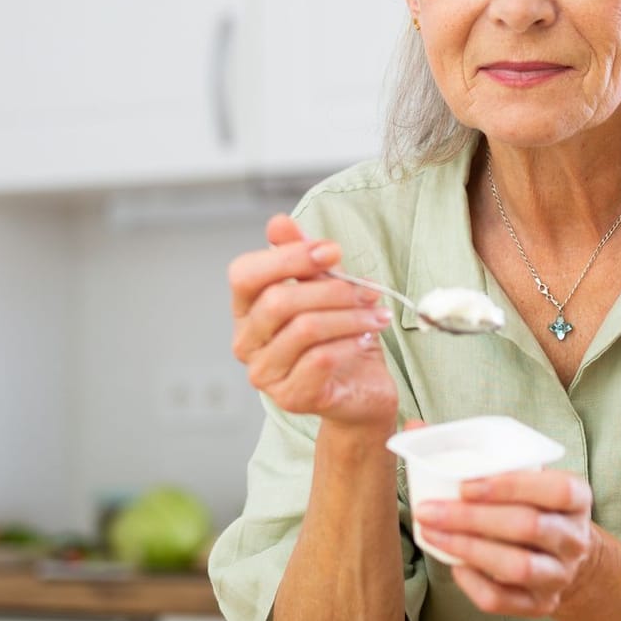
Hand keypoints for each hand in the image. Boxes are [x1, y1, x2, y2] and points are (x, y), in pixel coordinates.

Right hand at [229, 214, 397, 428]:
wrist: (361, 388)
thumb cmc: (339, 336)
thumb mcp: (325, 287)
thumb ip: (302, 256)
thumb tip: (278, 223)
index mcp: (246, 310)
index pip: (244, 274)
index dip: (288, 257)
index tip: (332, 252)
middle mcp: (246, 342)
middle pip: (278, 301)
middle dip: (331, 290)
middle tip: (368, 291)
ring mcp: (264, 373)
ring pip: (304, 329)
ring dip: (349, 316)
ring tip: (376, 315)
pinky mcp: (290, 397)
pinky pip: (319, 359)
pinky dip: (349, 343)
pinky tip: (366, 339)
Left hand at [413, 468, 599, 617]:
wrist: (564, 558)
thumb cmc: (532, 506)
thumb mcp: (523, 476)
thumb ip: (474, 453)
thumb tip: (416, 429)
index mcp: (575, 497)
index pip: (554, 489)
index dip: (510, 486)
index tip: (464, 485)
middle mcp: (573, 538)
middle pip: (528, 526)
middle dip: (472, 518)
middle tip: (429, 510)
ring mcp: (559, 575)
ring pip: (518, 566)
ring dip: (469, 549)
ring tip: (432, 535)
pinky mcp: (542, 606)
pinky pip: (506, 600)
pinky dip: (475, 584)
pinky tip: (454, 567)